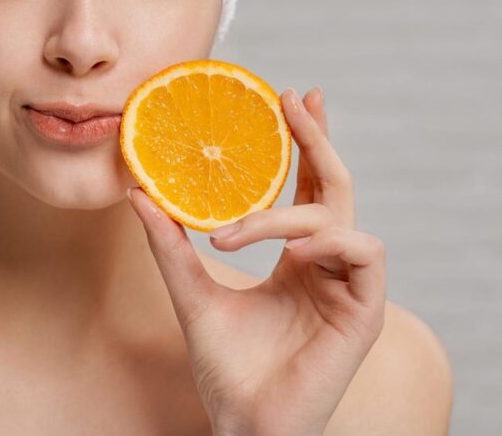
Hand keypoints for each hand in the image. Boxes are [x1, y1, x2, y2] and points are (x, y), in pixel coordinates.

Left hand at [127, 86, 386, 435]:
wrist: (242, 421)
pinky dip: (328, 242)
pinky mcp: (365, 310)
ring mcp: (347, 285)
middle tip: (297, 98)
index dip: (303, 143)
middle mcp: (324, 263)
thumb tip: (136, 192)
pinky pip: (363, 253)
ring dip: (287, 214)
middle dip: (317, 138)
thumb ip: (169, 244)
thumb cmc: (224, 365)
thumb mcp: (190, 291)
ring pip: (337, 216)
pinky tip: (294, 251)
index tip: (289, 99)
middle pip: (333, 184)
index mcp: (294, 258)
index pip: (305, 188)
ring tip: (235, 232)